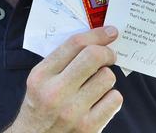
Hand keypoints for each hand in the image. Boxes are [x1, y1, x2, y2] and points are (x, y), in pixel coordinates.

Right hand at [6, 26, 122, 132]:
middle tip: (109, 55)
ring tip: (97, 84)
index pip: (74, 44)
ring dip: (106, 77)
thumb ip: (62, 60)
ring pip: (107, 77)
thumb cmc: (40, 106)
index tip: (110, 32)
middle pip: (94, 56)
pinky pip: (115, 99)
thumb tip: (95, 40)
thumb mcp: (40, 80)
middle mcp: (56, 92)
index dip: (97, 34)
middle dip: (107, 52)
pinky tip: (100, 101)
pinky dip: (111, 97)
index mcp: (42, 76)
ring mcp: (73, 112)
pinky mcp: (89, 128)